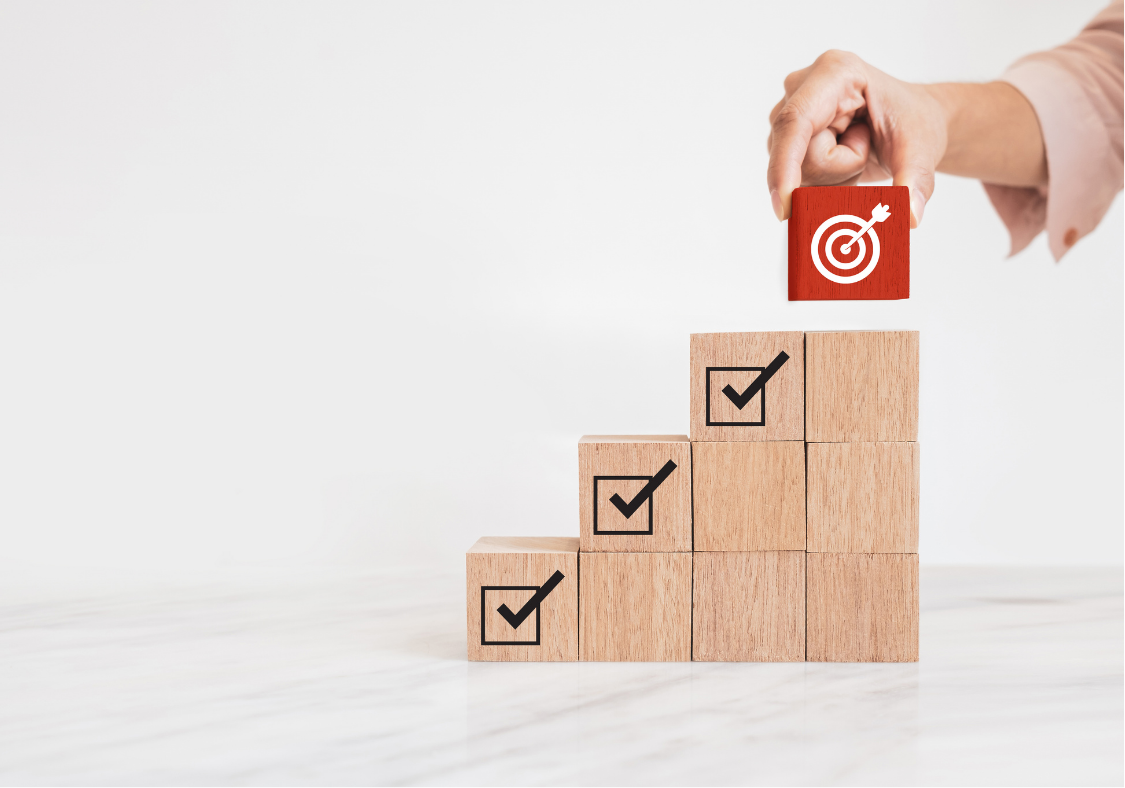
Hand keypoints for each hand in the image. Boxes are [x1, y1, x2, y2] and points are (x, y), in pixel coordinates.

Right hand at [767, 50, 947, 227]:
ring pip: (793, 171)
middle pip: (796, 155)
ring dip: (831, 175)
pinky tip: (842, 158)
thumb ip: (914, 180)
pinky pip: (792, 177)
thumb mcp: (922, 149)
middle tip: (868, 146)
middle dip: (835, 169)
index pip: (795, 122)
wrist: (911, 123)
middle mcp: (802, 86)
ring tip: (858, 149)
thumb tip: (910, 216)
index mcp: (834, 72)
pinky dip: (822, 179)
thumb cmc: (914, 123)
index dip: (784, 166)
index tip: (784, 206)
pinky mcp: (783, 135)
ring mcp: (787, 111)